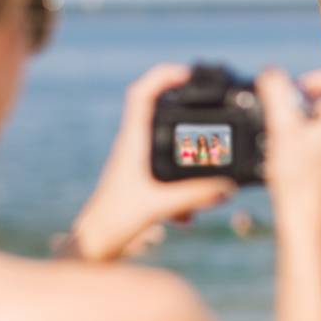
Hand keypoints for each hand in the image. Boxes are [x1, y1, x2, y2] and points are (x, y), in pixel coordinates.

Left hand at [69, 64, 238, 261]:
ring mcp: (136, 162)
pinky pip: (169, 165)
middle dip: (184, 104)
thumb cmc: (113, 223)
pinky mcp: (142, 179)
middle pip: (157, 109)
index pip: (141, 95)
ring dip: (188, 149)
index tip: (188, 75)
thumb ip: (195, 196)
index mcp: (132, 143)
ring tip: (208, 162)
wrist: (93, 246)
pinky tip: (192, 210)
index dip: (164, 77)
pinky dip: (186, 178)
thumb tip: (227, 187)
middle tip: (209, 104)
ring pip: (165, 139)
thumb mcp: (158, 208)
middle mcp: (132, 147)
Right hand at [259, 68, 320, 229]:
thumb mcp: (281, 129)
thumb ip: (276, 94)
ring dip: (312, 120)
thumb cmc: (295, 178)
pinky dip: (316, 139)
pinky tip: (295, 154)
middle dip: (312, 100)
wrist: (305, 222)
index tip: (299, 88)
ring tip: (289, 133)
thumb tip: (272, 73)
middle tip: (289, 111)